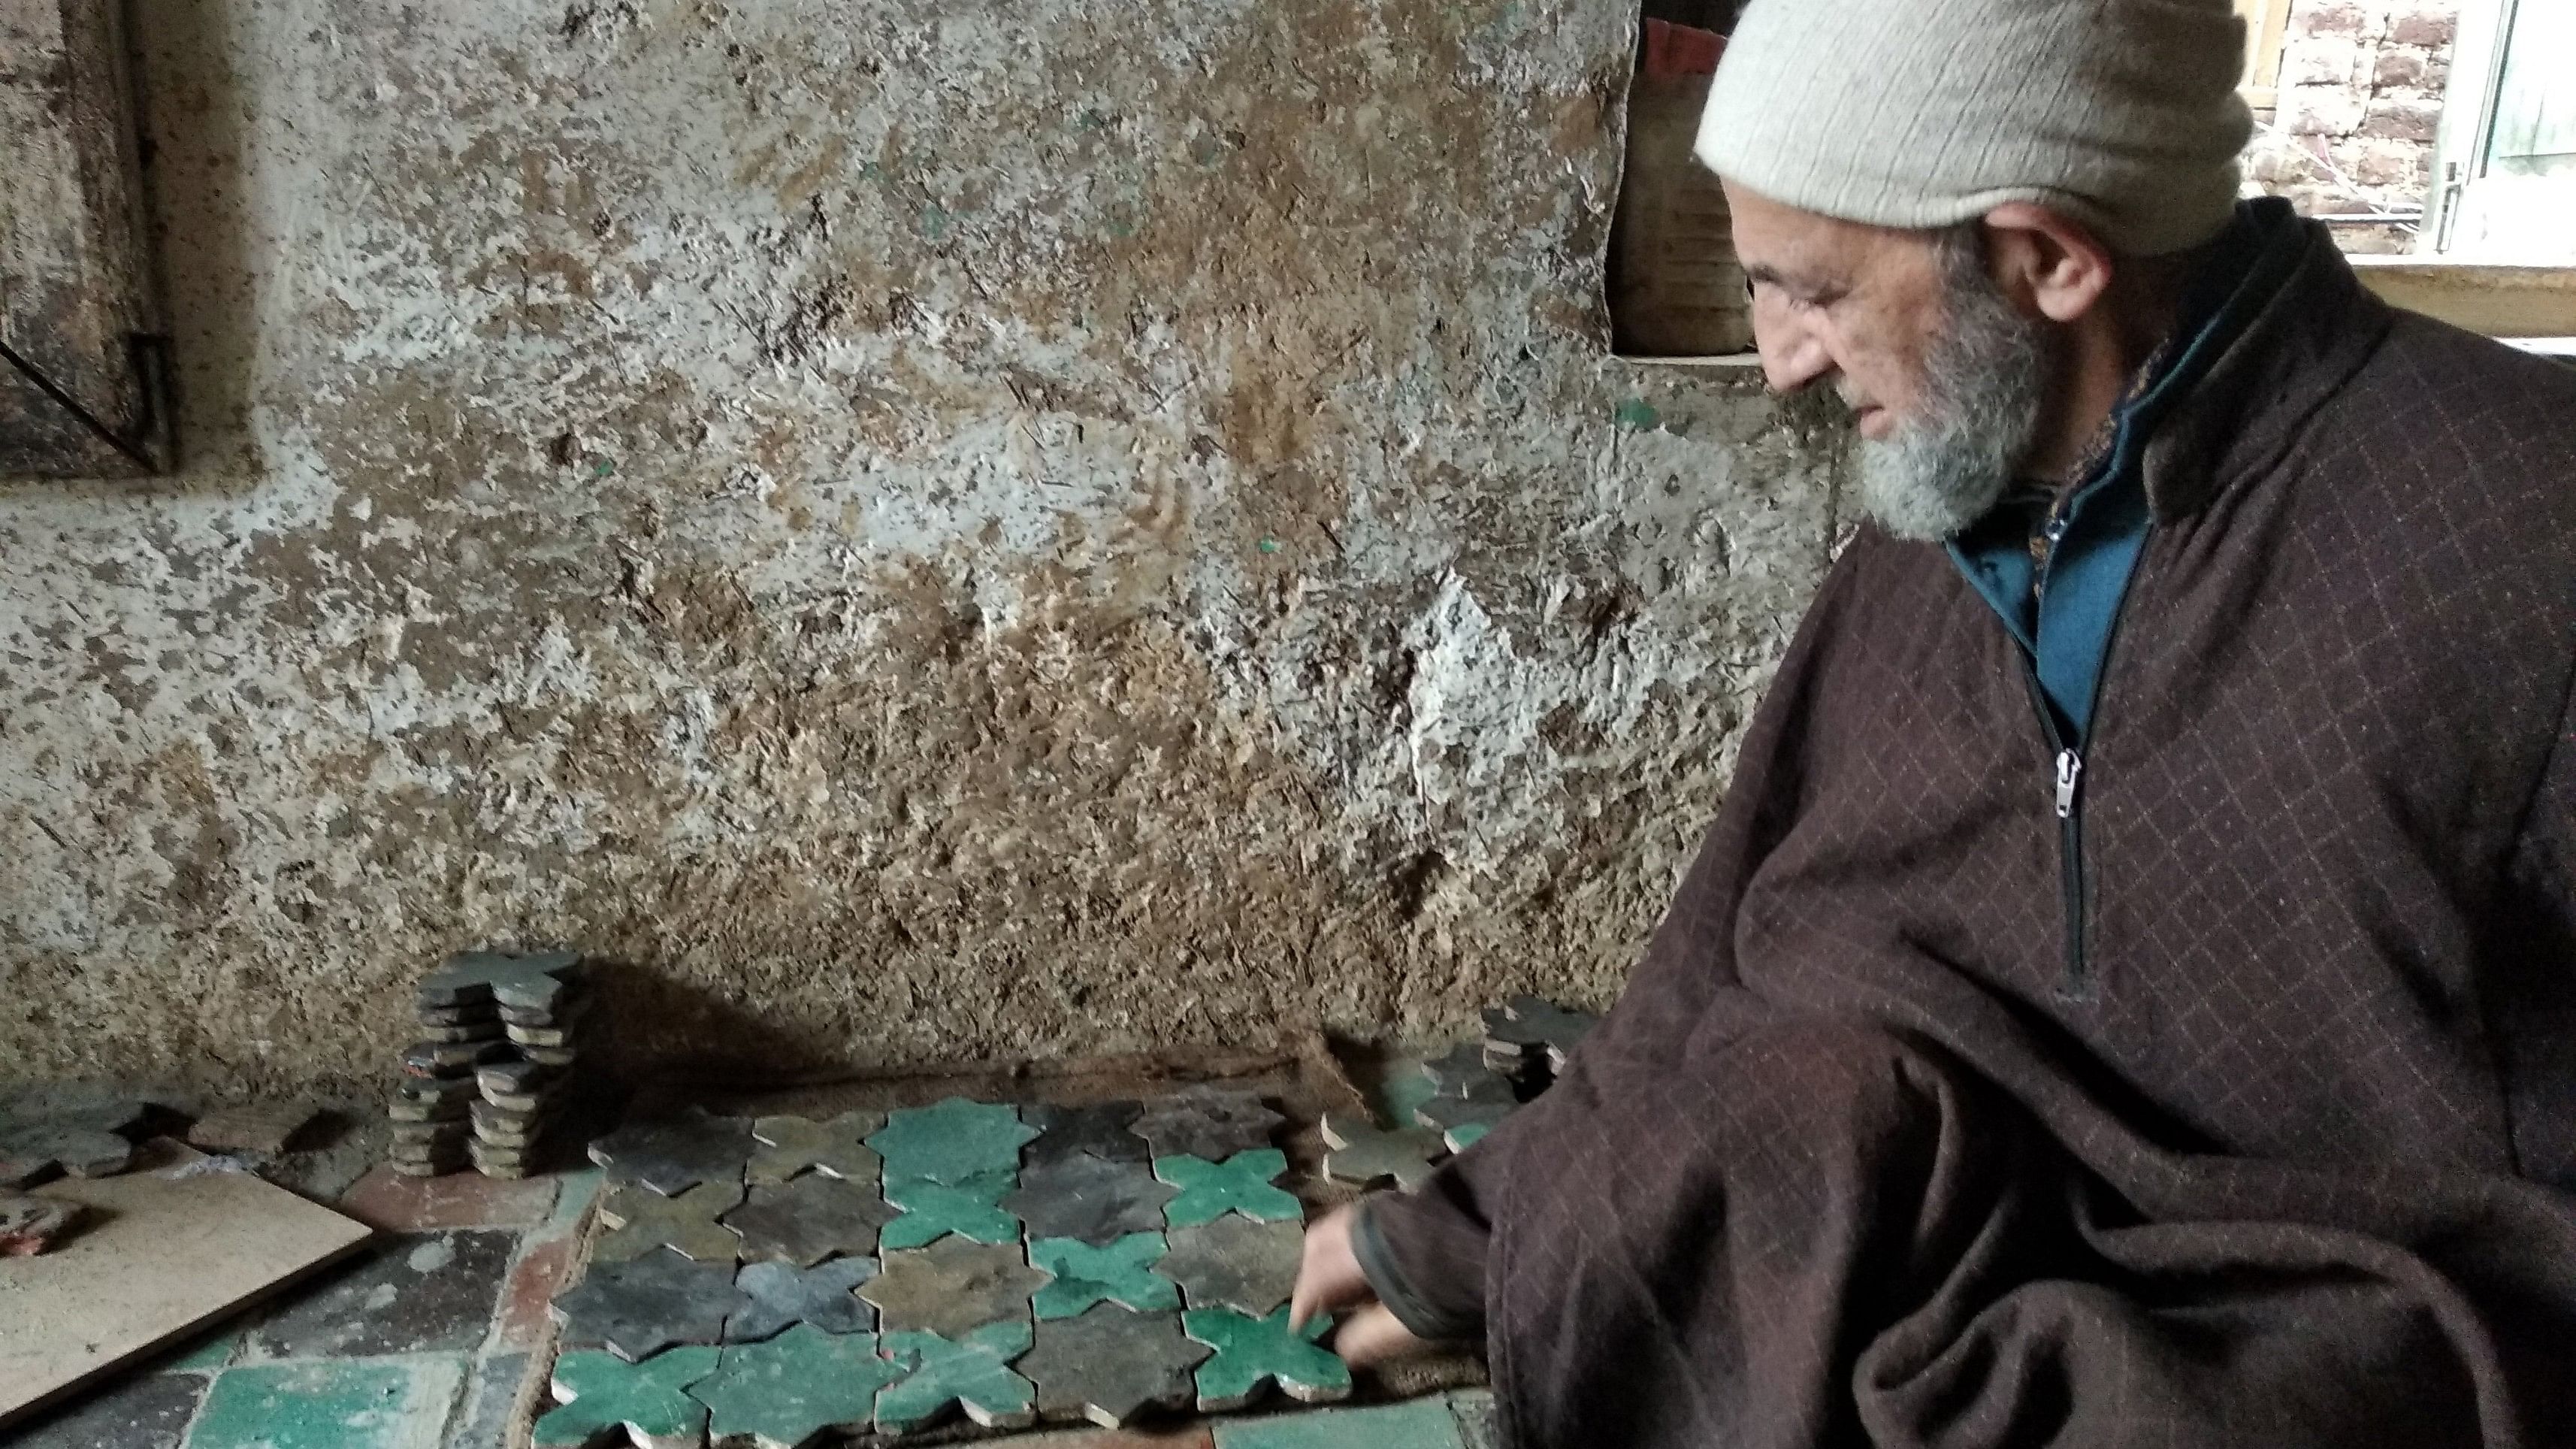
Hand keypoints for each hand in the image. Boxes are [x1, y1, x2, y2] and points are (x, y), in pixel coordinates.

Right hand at [1290, 1205, 1435, 1366]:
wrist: (1489, 1241)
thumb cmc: (1446, 1289)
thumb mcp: (1407, 1324)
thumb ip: (1369, 1337)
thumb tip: (1341, 1350)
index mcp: (1356, 1252)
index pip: (1315, 1277)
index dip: (1304, 1305)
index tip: (1299, 1327)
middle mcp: (1362, 1223)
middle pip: (1319, 1242)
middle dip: (1310, 1274)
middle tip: (1315, 1305)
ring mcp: (1383, 1208)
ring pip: (1338, 1228)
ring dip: (1329, 1256)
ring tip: (1341, 1287)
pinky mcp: (1402, 1204)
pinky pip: (1359, 1222)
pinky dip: (1349, 1244)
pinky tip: (1366, 1265)